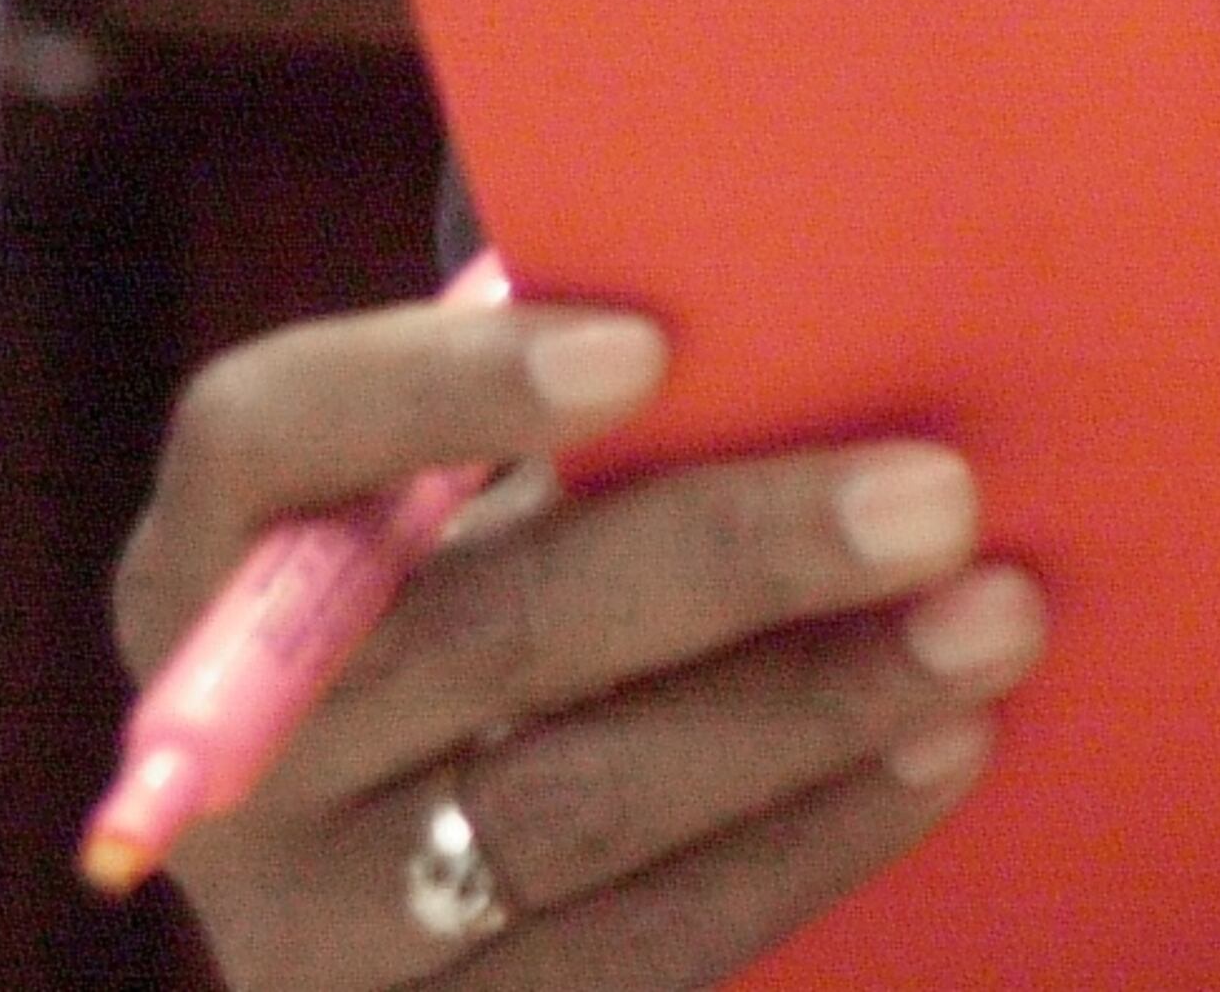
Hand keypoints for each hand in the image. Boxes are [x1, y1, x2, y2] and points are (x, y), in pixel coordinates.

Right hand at [112, 294, 1038, 989]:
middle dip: (735, 557)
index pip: (274, 434)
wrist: (449, 834)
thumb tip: (816, 293)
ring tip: (992, 622)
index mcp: (226, 542)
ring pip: (573, 806)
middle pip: (487, 633)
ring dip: (812, 708)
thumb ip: (594, 398)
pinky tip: (942, 750)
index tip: (647, 346)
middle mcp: (247, 744)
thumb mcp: (497, 486)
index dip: (441, 387)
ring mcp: (314, 925)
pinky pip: (636, 954)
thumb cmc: (520, 569)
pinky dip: (809, 841)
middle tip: (938, 498)